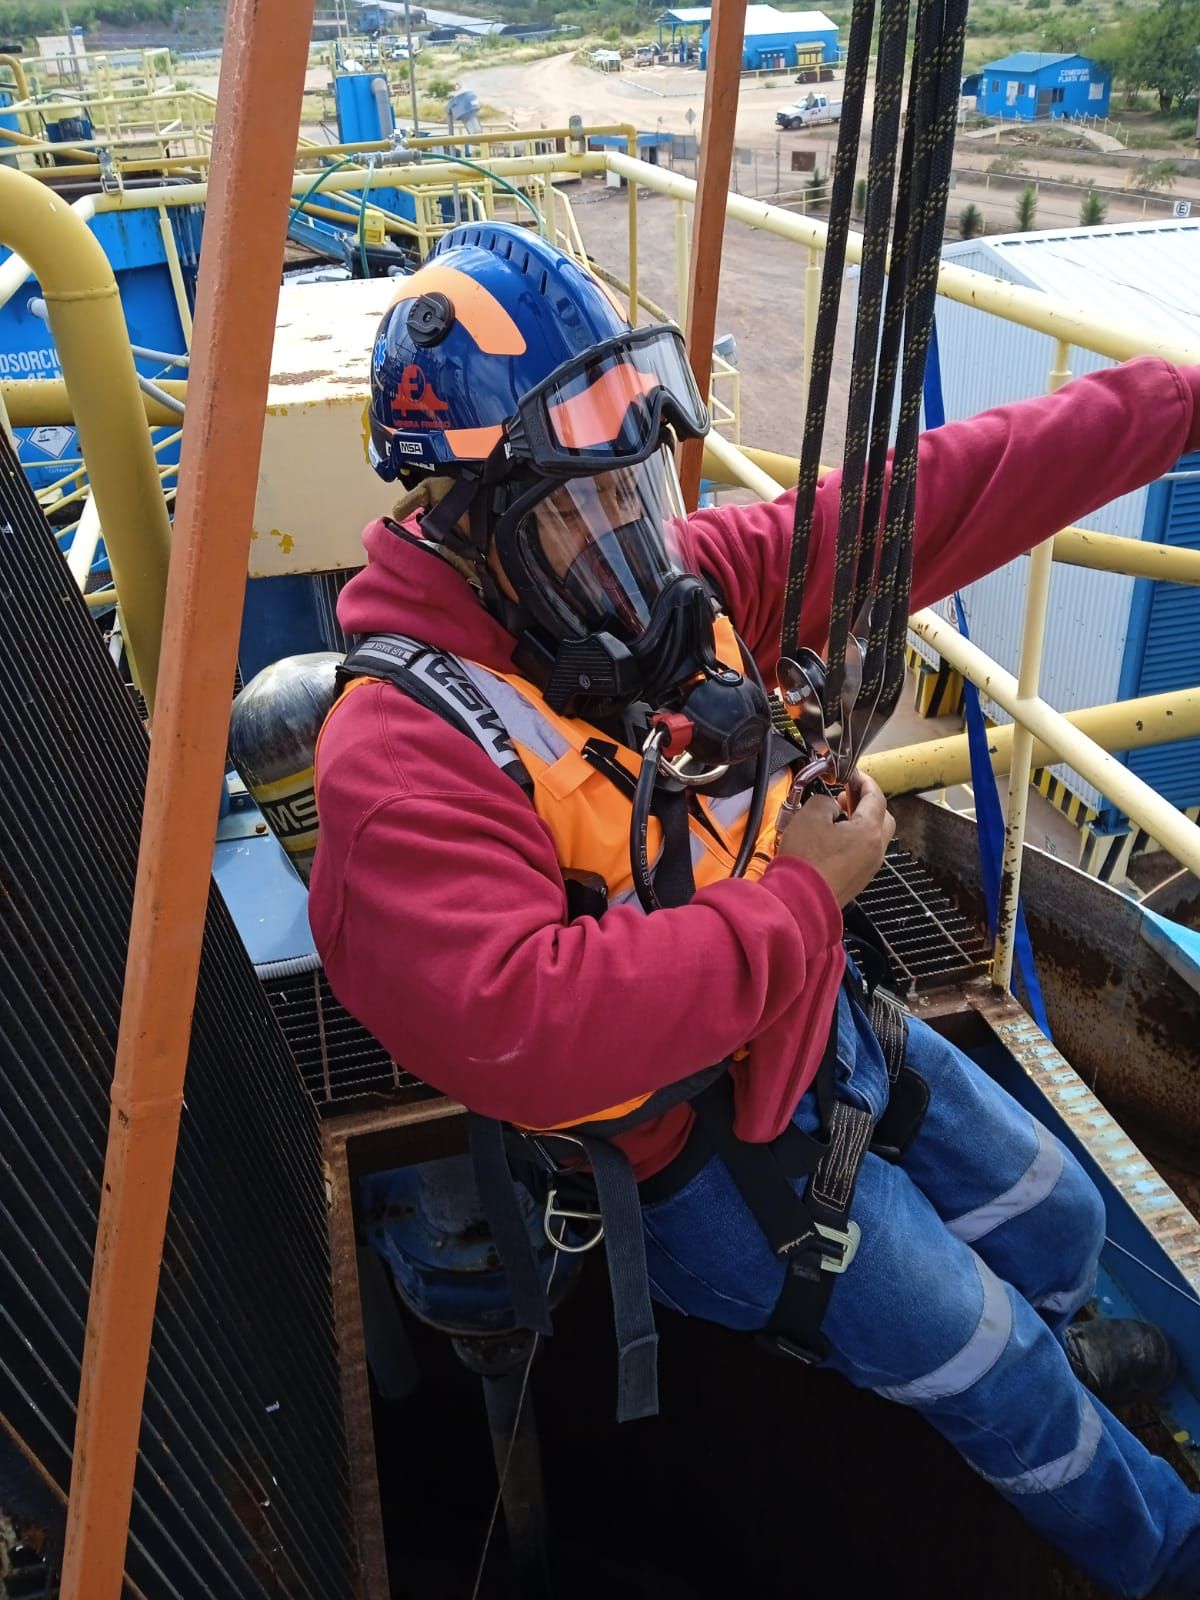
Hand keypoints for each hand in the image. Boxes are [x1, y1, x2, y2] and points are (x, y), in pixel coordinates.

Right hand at [776, 771, 894, 905]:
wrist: (798, 901)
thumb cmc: (805, 860)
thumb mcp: (810, 815)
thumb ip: (825, 802)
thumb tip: (829, 807)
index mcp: (869, 831)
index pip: (876, 797)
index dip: (864, 781)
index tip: (853, 774)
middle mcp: (875, 851)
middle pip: (882, 818)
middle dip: (867, 803)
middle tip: (847, 794)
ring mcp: (868, 869)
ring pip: (873, 838)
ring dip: (860, 822)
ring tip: (837, 816)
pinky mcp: (856, 881)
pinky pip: (862, 854)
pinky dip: (853, 840)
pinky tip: (833, 839)